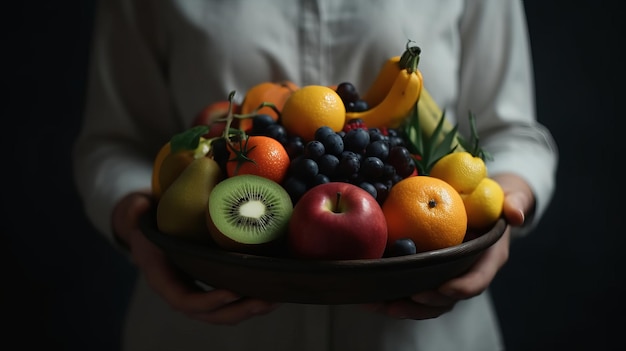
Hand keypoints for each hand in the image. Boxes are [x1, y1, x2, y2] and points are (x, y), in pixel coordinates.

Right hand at [112, 192, 280, 324]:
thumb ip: (135, 211)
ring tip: (274, 300)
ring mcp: (196, 291)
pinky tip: (271, 292)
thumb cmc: (145, 218)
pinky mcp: (209, 285)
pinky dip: (249, 301)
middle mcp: (179, 290)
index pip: (184, 300)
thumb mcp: (136, 212)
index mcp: (161, 277)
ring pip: (222, 313)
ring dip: (249, 310)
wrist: (146, 227)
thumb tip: (138, 207)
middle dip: (238, 311)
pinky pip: (229, 301)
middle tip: (264, 301)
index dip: (208, 301)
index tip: (233, 293)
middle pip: (209, 314)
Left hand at [362, 173, 533, 319]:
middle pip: (446, 299)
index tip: (439, 289)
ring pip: (427, 301)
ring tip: (377, 304)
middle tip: (397, 303)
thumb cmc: (497, 201)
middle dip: (422, 305)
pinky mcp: (431, 273)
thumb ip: (515, 202)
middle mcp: (468, 273)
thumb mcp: (510, 197)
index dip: (460, 288)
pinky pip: (414, 288)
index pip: (476, 281)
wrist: (488, 206)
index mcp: (488, 260)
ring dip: (403, 305)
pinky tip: (370, 294)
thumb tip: (515, 213)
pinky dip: (394, 293)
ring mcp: (449, 276)